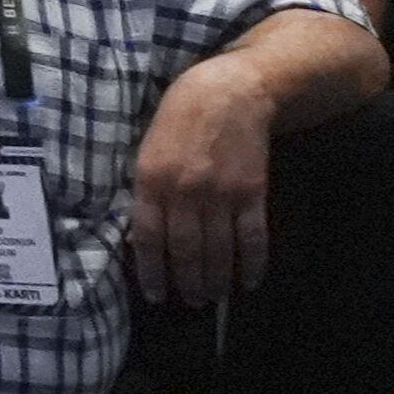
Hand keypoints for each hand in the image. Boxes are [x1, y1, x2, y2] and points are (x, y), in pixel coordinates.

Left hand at [126, 58, 280, 314]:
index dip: (152, 272)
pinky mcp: (252, 192)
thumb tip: (141, 238)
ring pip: (217, 250)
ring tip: (214, 296)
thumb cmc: (179, 118)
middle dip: (187, 283)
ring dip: (216, 280)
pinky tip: (248, 281)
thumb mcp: (147, 150)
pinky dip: (251, 264)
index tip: (157, 295)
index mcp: (150, 181)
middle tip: (192, 301)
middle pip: (184, 251)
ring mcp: (220, 194)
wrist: (228, 92)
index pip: (147, 238)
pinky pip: (252, 237)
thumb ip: (144, 192)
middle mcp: (184, 192)